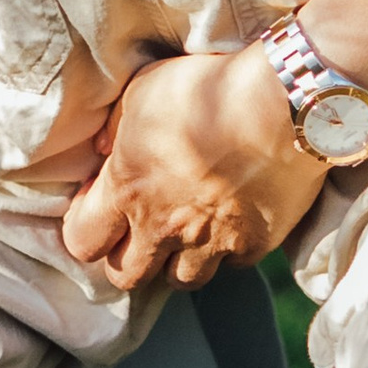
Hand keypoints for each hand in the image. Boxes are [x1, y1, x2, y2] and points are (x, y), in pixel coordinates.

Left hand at [61, 45, 325, 290]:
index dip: (86, 227)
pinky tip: (232, 222)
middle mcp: (164, 226)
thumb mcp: (143, 88)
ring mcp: (211, 242)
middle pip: (127, 277)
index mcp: (128, 189)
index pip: (82, 242)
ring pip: (181, 281)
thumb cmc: (208, 86)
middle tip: (140, 228)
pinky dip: (228, 250)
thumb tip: (104, 153)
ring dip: (178, 261)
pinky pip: (232, 264)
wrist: (284, 101)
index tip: (100, 205)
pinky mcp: (254, 245)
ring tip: (187, 232)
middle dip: (128, 257)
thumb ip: (115, 128)